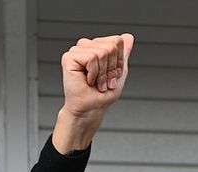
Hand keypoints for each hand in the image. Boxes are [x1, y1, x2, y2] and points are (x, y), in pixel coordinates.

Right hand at [52, 34, 134, 152]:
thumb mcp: (118, 72)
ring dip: (102, 73)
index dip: (119, 61)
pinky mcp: (69, 57)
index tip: (112, 76)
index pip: (117, 41)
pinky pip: (91, 58)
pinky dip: (94, 73)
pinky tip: (87, 80)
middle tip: (103, 82)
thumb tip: (128, 36)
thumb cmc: (102, 95)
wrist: (90, 109)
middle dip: (111, 68)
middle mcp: (86, 46)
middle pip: (111, 46)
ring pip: (102, 52)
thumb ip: (123, 54)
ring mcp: (77, 50)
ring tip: (96, 83)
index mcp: (97, 47)